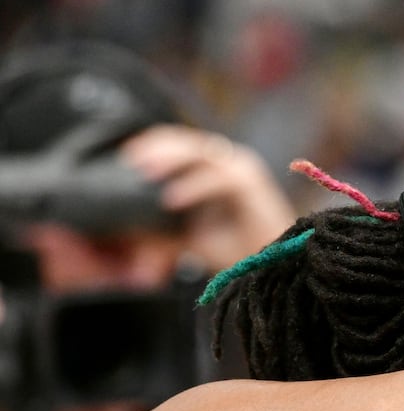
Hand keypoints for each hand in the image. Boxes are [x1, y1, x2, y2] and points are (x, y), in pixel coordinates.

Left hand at [119, 125, 295, 271]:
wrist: (272, 268)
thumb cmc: (236, 252)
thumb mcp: (187, 237)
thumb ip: (159, 231)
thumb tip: (123, 230)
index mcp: (213, 168)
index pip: (177, 144)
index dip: (150, 145)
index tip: (125, 158)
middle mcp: (228, 162)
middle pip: (185, 141)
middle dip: (155, 148)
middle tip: (131, 163)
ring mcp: (242, 170)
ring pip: (200, 153)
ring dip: (170, 160)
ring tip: (145, 173)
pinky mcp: (252, 185)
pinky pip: (218, 178)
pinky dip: (193, 187)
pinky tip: (171, 200)